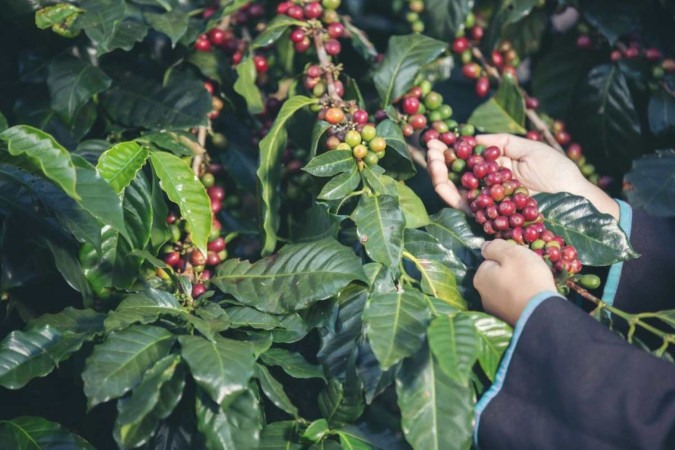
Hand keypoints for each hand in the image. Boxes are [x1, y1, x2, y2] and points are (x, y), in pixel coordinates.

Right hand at [427, 134, 618, 219]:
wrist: (573, 199)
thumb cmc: (558, 172)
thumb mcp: (530, 149)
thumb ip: (502, 143)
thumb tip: (473, 138)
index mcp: (497, 168)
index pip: (467, 156)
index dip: (451, 146)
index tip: (439, 135)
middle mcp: (487, 185)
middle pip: (455, 172)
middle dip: (439, 157)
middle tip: (429, 144)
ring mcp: (485, 201)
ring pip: (453, 188)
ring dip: (437, 173)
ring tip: (432, 157)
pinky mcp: (486, 216)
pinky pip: (461, 206)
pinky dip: (448, 192)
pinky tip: (440, 178)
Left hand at [474, 239, 556, 325]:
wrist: (543, 314)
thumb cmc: (527, 278)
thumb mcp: (512, 253)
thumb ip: (496, 247)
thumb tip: (484, 246)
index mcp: (480, 277)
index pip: (491, 261)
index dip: (507, 259)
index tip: (520, 262)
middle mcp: (482, 295)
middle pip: (497, 276)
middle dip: (510, 274)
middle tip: (529, 274)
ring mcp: (494, 310)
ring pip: (505, 290)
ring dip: (516, 288)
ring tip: (532, 288)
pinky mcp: (506, 321)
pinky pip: (513, 303)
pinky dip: (521, 300)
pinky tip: (531, 300)